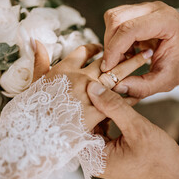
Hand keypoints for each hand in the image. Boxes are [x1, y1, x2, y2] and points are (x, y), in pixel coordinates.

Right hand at [32, 40, 151, 130]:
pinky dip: (129, 95)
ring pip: (116, 78)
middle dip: (125, 53)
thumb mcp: (34, 83)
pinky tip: (140, 91)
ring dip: (132, 68)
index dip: (96, 48)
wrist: (31, 138)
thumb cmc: (31, 112)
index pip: (84, 51)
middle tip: (142, 48)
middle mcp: (78, 78)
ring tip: (146, 59)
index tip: (104, 48)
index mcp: (63, 70)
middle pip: (107, 61)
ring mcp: (87, 95)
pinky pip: (118, 101)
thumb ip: (39, 62)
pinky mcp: (95, 112)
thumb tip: (34, 40)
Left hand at [87, 81, 178, 178]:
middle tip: (92, 82)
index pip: (76, 126)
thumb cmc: (158, 158)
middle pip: (83, 126)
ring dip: (98, 110)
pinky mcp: (109, 152)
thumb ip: (114, 106)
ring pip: (92, 127)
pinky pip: (101, 131)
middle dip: (89, 105)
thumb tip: (93, 87)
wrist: (175, 178)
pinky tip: (112, 105)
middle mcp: (92, 159)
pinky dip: (106, 118)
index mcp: (94, 159)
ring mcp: (100, 156)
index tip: (83, 83)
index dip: (80, 104)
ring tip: (102, 90)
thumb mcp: (137, 127)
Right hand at [101, 1, 178, 97]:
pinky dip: (114, 39)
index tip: (108, 68)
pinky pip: (115, 22)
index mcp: (166, 22)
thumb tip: (118, 86)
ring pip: (113, 19)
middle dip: (111, 46)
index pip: (130, 28)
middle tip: (115, 66)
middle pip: (117, 19)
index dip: (114, 49)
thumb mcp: (165, 81)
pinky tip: (125, 52)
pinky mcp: (136, 12)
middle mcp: (154, 10)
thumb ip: (143, 86)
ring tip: (123, 59)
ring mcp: (144, 8)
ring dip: (111, 42)